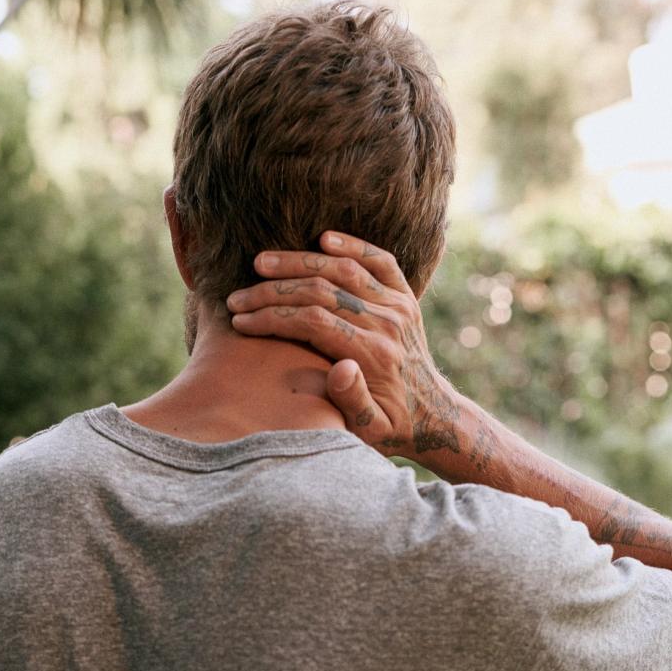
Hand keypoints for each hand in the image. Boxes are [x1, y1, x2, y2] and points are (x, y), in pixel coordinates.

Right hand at [225, 230, 463, 463]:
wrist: (434, 416)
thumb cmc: (393, 428)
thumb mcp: (371, 430)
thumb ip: (354, 402)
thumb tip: (341, 370)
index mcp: (373, 355)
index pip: (313, 322)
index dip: (272, 318)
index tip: (240, 321)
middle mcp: (386, 324)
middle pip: (321, 291)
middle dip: (272, 291)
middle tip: (237, 296)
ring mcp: (397, 306)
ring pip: (343, 269)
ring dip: (298, 262)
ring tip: (259, 263)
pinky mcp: (405, 297)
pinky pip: (381, 260)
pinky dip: (353, 245)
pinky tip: (323, 239)